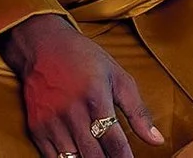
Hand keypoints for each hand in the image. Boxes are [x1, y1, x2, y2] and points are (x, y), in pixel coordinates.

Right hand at [0, 15, 164, 157]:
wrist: (43, 45)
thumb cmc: (84, 59)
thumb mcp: (118, 77)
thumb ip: (138, 112)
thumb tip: (156, 141)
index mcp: (96, 98)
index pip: (114, 143)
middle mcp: (71, 112)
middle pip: (93, 156)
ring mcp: (51, 121)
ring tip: (99, 157)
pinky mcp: (36, 127)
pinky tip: (79, 155)